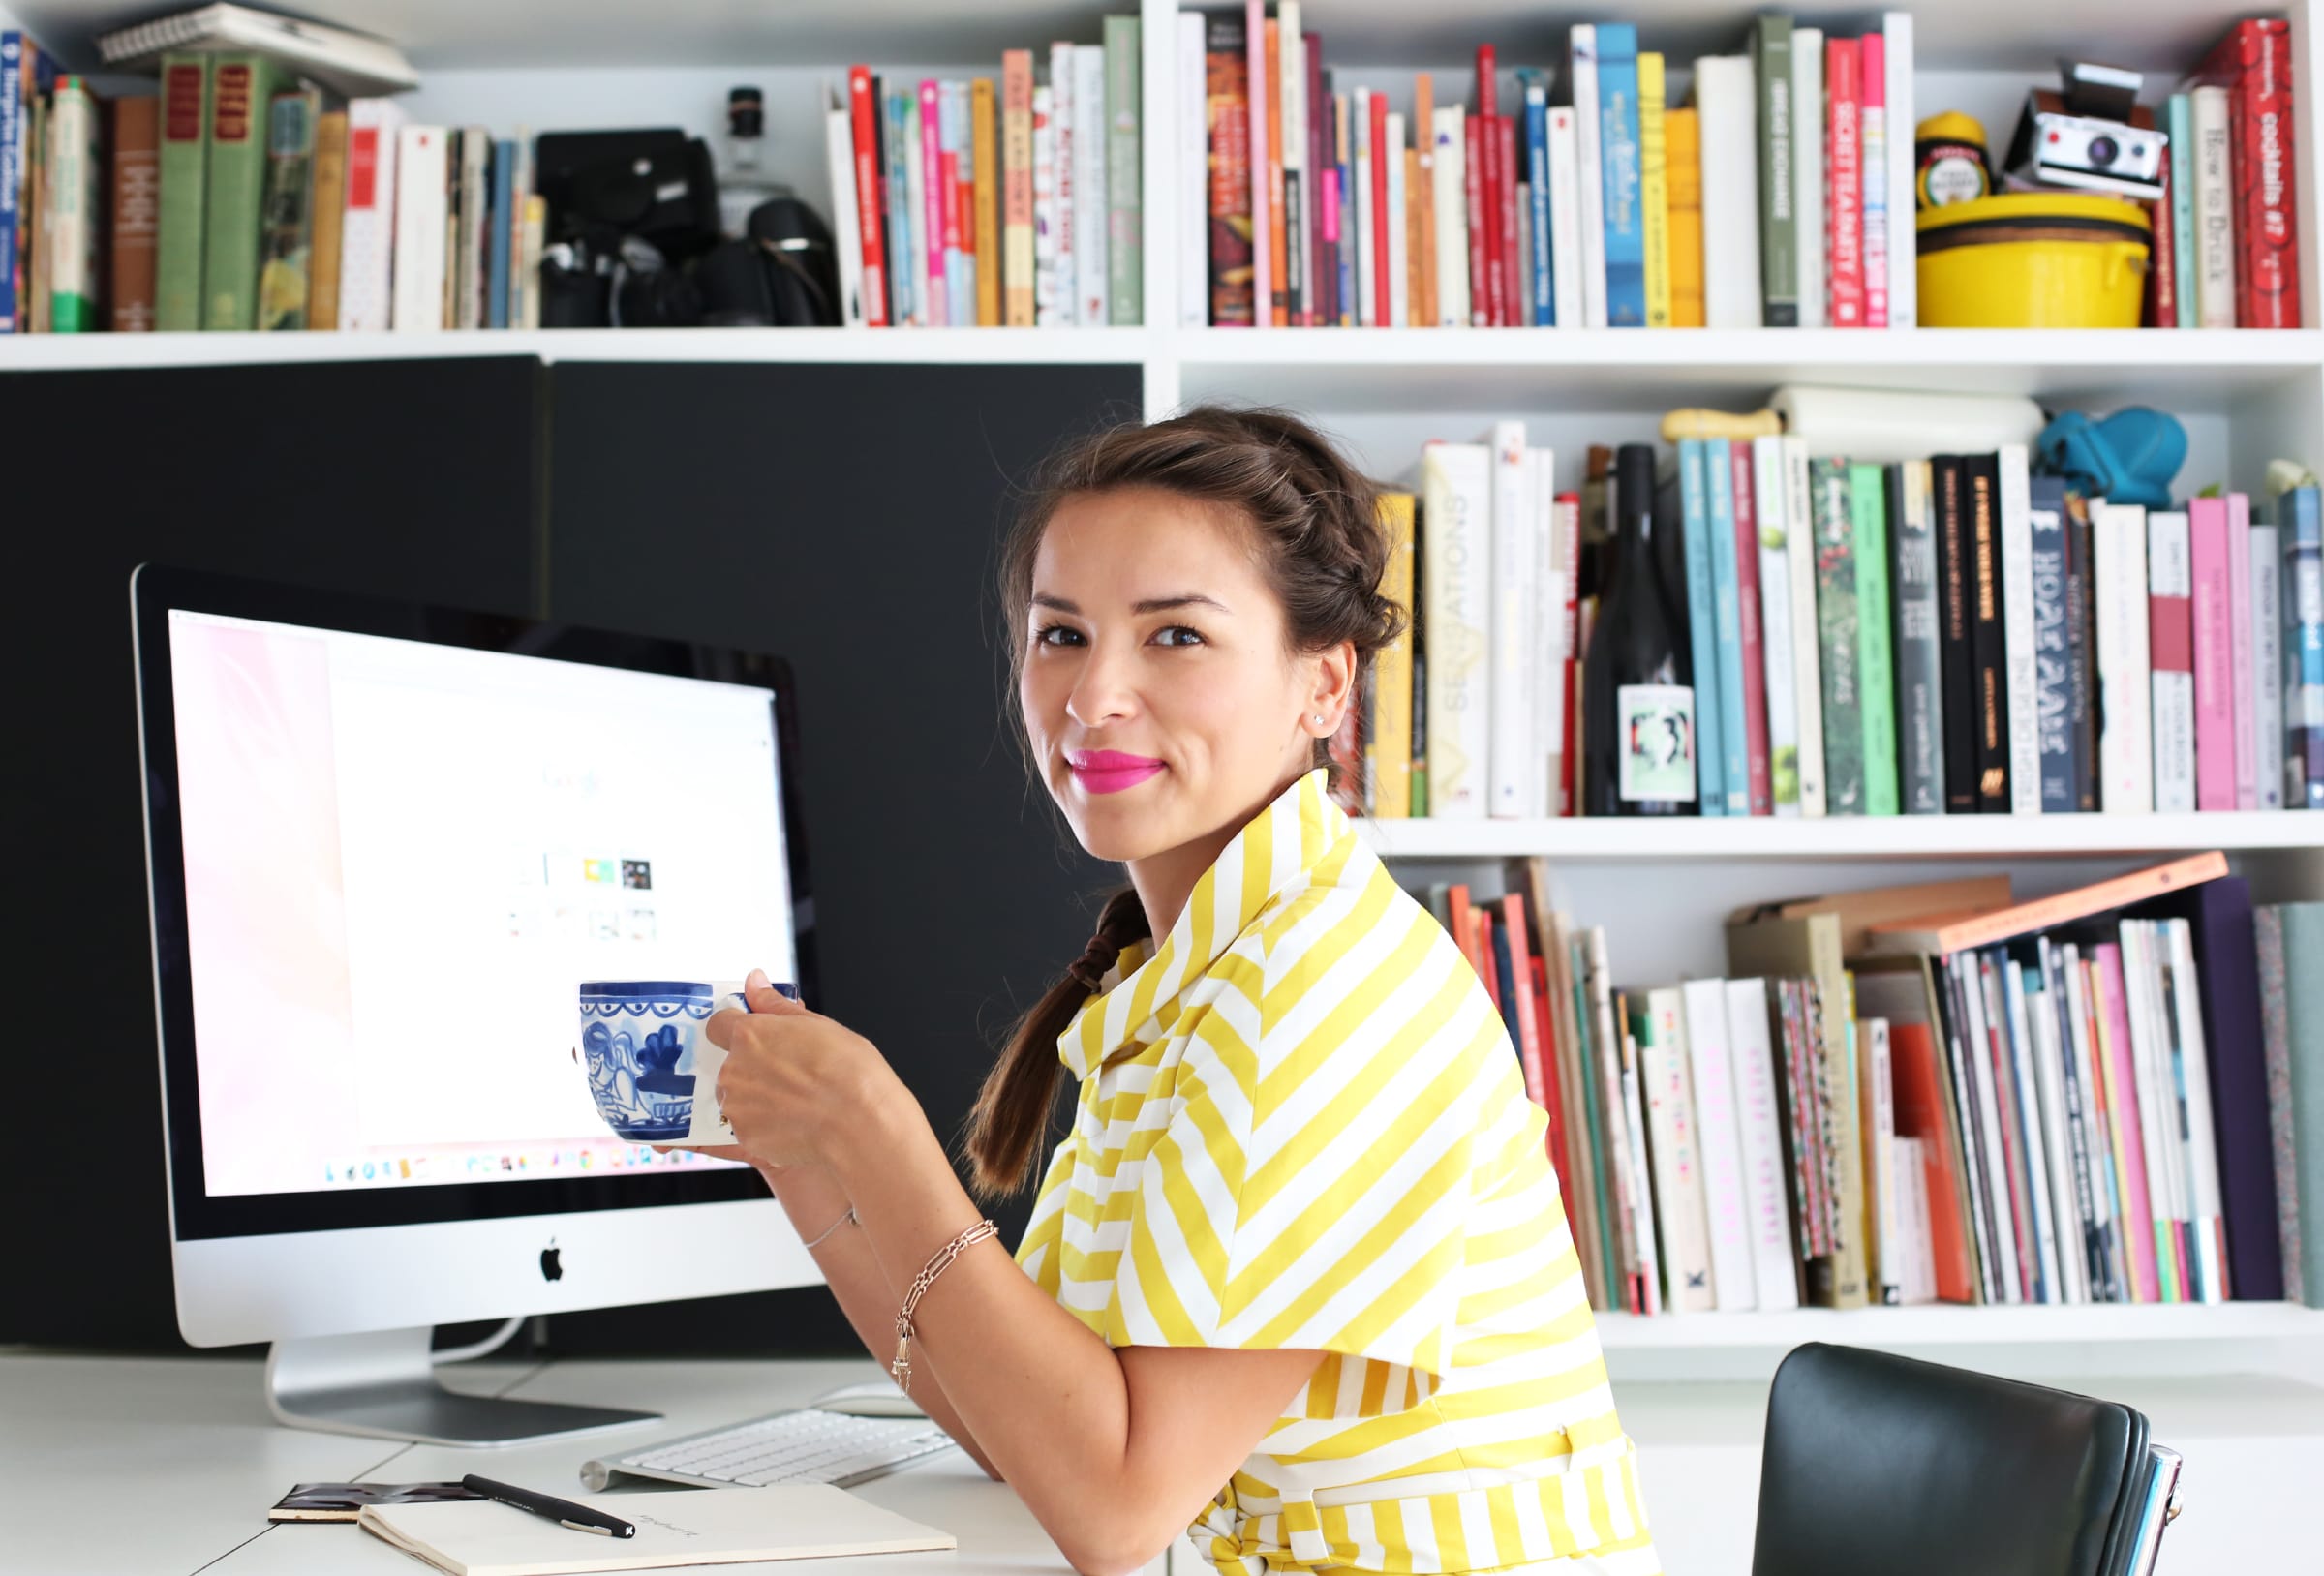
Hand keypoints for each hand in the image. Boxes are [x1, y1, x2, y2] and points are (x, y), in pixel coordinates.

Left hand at [705, 968, 906, 1168]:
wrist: (862, 1123)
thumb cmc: (848, 1072)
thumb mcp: (816, 1024)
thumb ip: (774, 1004)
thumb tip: (755, 982)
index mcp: (749, 1035)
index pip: (718, 1025)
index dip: (736, 1030)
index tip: (755, 1038)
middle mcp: (734, 1071)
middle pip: (730, 1066)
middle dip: (753, 1069)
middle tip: (791, 1075)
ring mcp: (737, 1108)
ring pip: (736, 1100)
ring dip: (756, 1100)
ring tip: (796, 1103)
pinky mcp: (746, 1139)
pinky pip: (746, 1129)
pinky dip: (764, 1127)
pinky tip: (794, 1124)